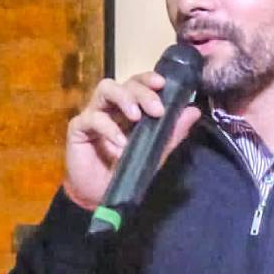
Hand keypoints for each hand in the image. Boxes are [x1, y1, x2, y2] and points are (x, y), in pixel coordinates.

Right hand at [63, 72, 200, 209]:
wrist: (100, 195)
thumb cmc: (127, 168)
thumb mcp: (156, 151)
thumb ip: (174, 132)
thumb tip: (194, 111)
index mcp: (131, 106)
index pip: (139, 83)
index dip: (149, 78)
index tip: (163, 84)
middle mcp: (113, 105)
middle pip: (126, 83)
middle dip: (143, 92)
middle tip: (157, 110)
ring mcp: (94, 113)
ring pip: (105, 89)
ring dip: (124, 98)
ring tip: (136, 116)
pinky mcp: (78, 128)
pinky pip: (92, 118)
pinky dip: (109, 128)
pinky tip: (121, 143)